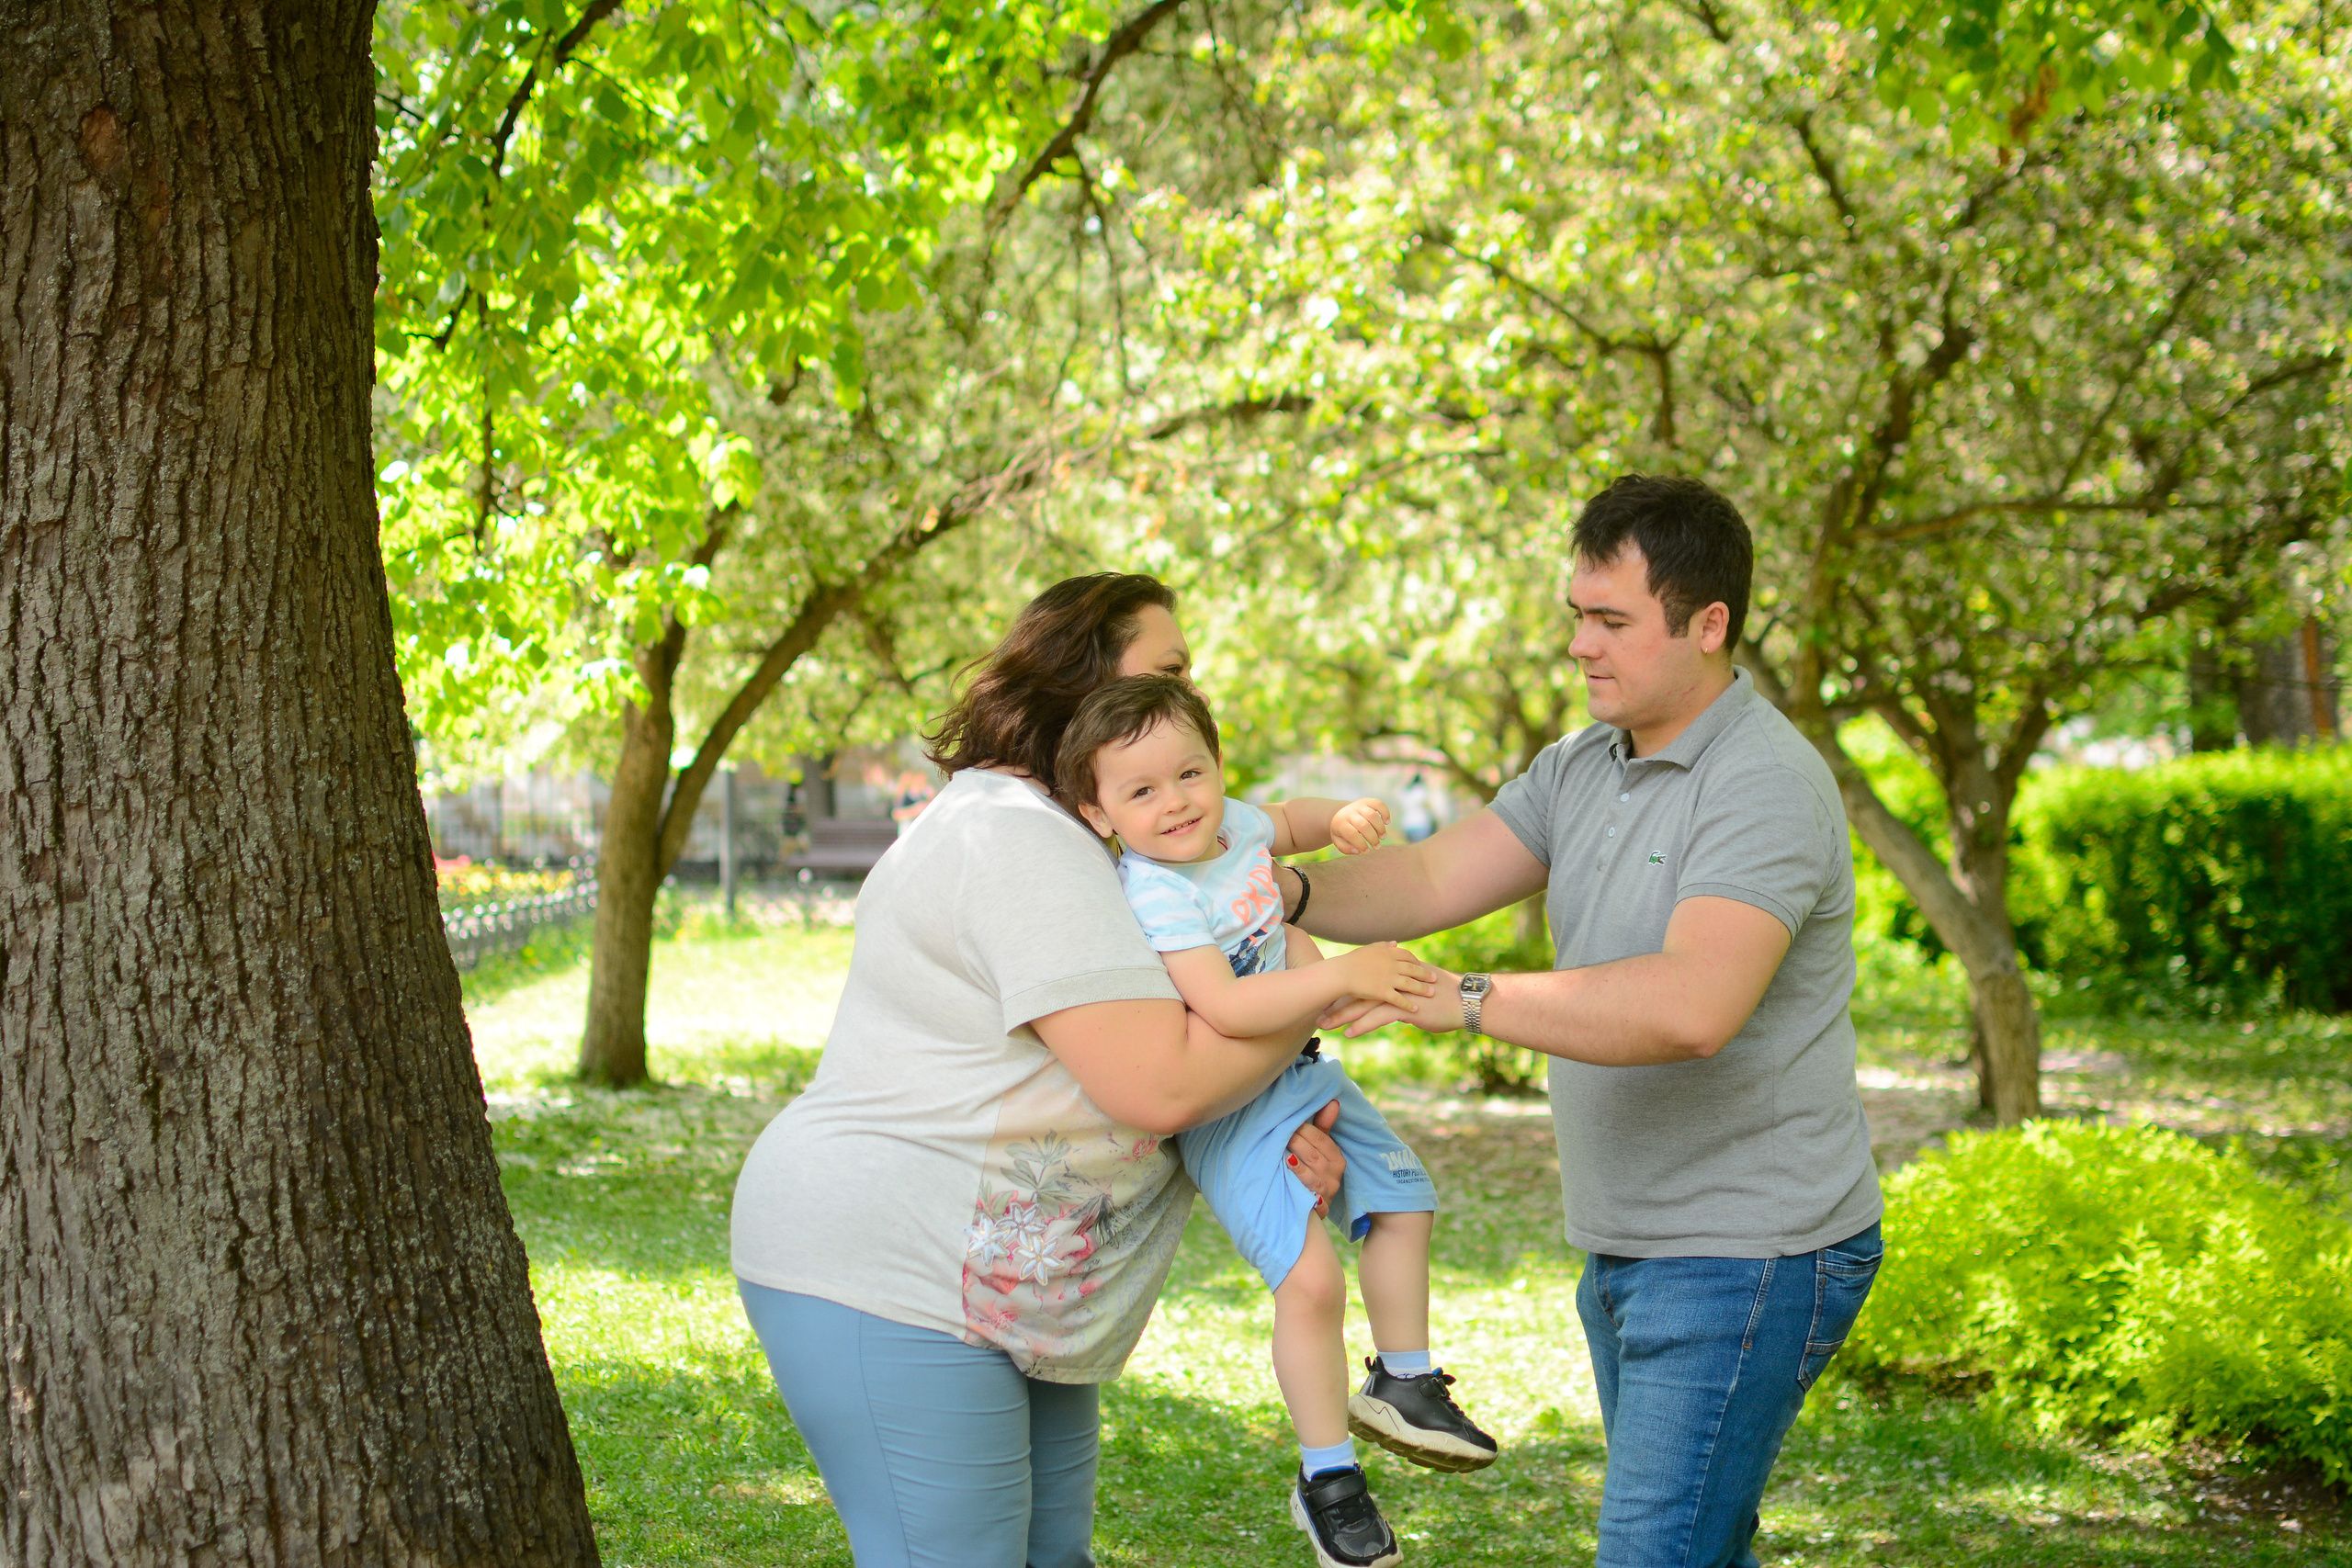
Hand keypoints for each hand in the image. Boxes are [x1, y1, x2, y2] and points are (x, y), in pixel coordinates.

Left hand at [1285, 1099, 1344, 1215]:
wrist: (1308, 1209)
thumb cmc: (1312, 1171)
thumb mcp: (1319, 1149)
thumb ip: (1323, 1126)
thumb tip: (1333, 1102)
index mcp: (1337, 1158)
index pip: (1322, 1140)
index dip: (1306, 1130)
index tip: (1290, 1120)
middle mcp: (1335, 1175)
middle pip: (1314, 1155)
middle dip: (1297, 1142)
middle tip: (1280, 1131)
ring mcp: (1327, 1191)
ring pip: (1310, 1173)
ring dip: (1296, 1161)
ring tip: (1282, 1150)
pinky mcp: (1319, 1207)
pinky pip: (1308, 1191)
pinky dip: (1298, 1179)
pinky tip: (1287, 1169)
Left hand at [1324, 966, 1464, 1037]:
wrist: (1465, 1002)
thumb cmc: (1445, 999)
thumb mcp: (1420, 993)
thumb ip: (1404, 994)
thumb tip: (1395, 1003)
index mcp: (1394, 977)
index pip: (1364, 983)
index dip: (1344, 993)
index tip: (1327, 1000)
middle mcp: (1392, 982)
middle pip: (1358, 992)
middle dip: (1336, 1003)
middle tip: (1318, 1012)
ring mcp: (1398, 994)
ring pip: (1363, 1005)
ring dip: (1342, 1016)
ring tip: (1325, 1025)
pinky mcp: (1404, 1007)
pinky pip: (1378, 1017)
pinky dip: (1362, 1025)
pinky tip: (1349, 1033)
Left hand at [1329, 797, 1390, 854]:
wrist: (1341, 812)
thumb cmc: (1342, 830)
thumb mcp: (1338, 840)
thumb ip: (1345, 848)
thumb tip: (1358, 851)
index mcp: (1340, 823)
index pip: (1352, 834)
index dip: (1361, 844)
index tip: (1367, 852)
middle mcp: (1349, 812)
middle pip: (1364, 825)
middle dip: (1373, 838)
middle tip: (1377, 847)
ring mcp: (1359, 805)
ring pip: (1372, 815)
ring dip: (1380, 828)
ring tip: (1382, 837)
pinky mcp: (1368, 801)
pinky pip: (1379, 804)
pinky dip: (1385, 813)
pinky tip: (1387, 822)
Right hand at [1335, 941, 1437, 1011]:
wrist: (1340, 974)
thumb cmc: (1351, 962)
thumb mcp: (1368, 949)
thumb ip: (1383, 946)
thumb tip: (1395, 943)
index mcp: (1388, 953)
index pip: (1407, 956)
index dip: (1415, 962)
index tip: (1421, 966)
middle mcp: (1391, 964)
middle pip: (1413, 970)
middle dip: (1425, 975)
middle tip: (1435, 979)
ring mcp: (1388, 978)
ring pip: (1410, 984)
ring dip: (1422, 989)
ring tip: (1431, 993)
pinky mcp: (1383, 992)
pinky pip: (1399, 999)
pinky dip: (1409, 1004)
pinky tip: (1416, 1008)